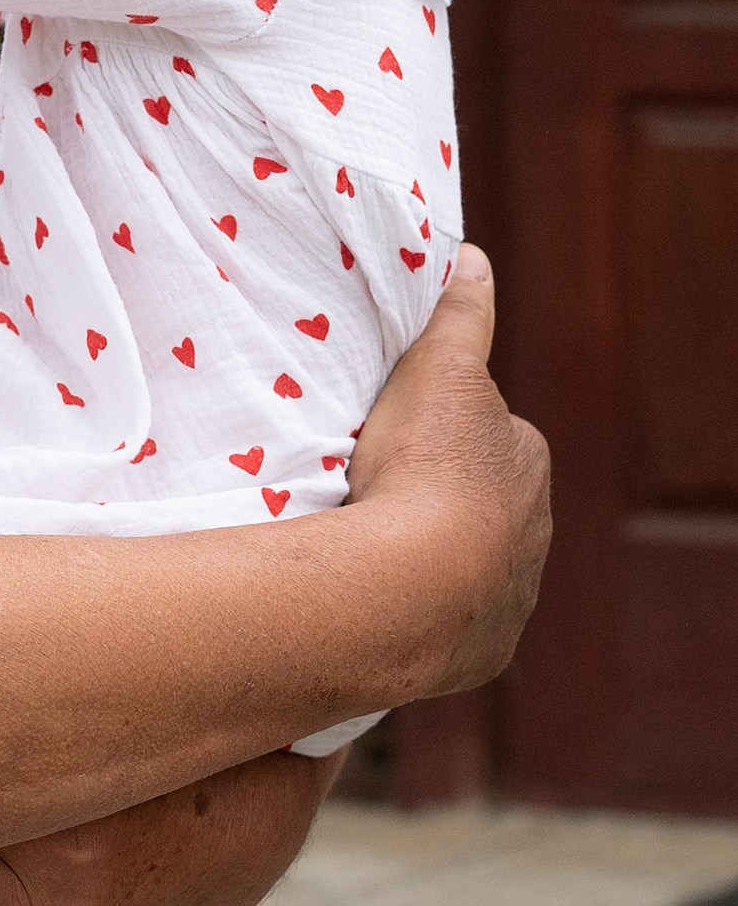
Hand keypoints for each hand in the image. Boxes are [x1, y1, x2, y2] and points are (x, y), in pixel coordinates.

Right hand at [345, 245, 549, 696]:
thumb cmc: (427, 467)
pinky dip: (423, 613)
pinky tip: (381, 603)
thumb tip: (473, 258)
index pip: (491, 435)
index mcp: (526, 462)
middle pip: (483, 502)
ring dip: (432, 557)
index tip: (399, 434)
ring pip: (471, 565)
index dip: (445, 430)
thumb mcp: (439, 370)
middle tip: (377, 490)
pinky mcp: (483, 648)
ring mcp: (510, 594)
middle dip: (442, 497)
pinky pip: (452, 625)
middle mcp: (534, 530)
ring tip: (370, 548)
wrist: (415, 585)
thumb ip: (460, 315)